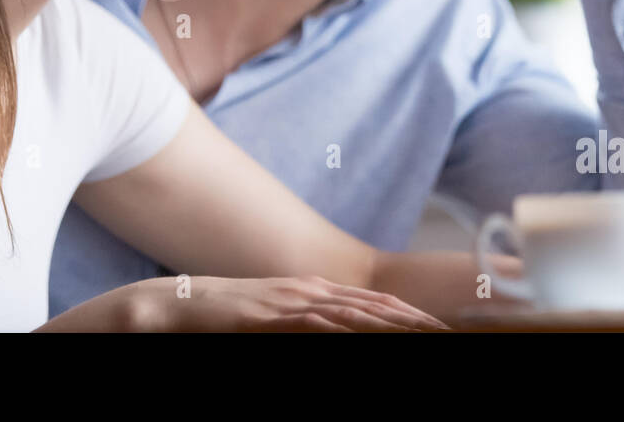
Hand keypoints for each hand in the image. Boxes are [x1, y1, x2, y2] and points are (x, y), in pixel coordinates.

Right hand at [43, 274, 451, 331]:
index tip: (440, 325)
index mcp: (310, 291)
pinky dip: (345, 329)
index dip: (407, 313)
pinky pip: (315, 323)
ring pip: (353, 312)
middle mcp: (307, 291)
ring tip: (426, 332)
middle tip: (450, 330)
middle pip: (371, 305)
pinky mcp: (270, 316)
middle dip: (413, 318)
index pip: (371, 302)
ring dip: (391, 323)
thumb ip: (302, 324)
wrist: (174, 304)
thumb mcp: (270, 320)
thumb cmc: (223, 319)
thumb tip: (333, 332)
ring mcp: (289, 301)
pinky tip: (368, 331)